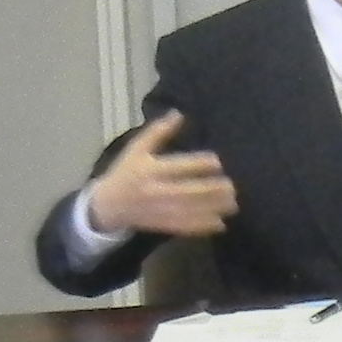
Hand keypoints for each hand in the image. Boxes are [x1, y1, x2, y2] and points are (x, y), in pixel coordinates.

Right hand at [86, 109, 241, 240]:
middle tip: (232, 186)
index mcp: (151, 169)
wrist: (109, 205)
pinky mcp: (162, 225)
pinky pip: (185, 228)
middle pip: (189, 192)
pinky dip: (203, 227)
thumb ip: (158, 132)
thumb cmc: (125, 172)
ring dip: (213, 209)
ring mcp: (160, 211)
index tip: (218, 162)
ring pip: (190, 212)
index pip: (180, 167)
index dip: (201, 165)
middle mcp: (156, 191)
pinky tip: (221, 224)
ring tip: (232, 204)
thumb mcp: (137, 148)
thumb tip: (179, 114)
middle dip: (212, 190)